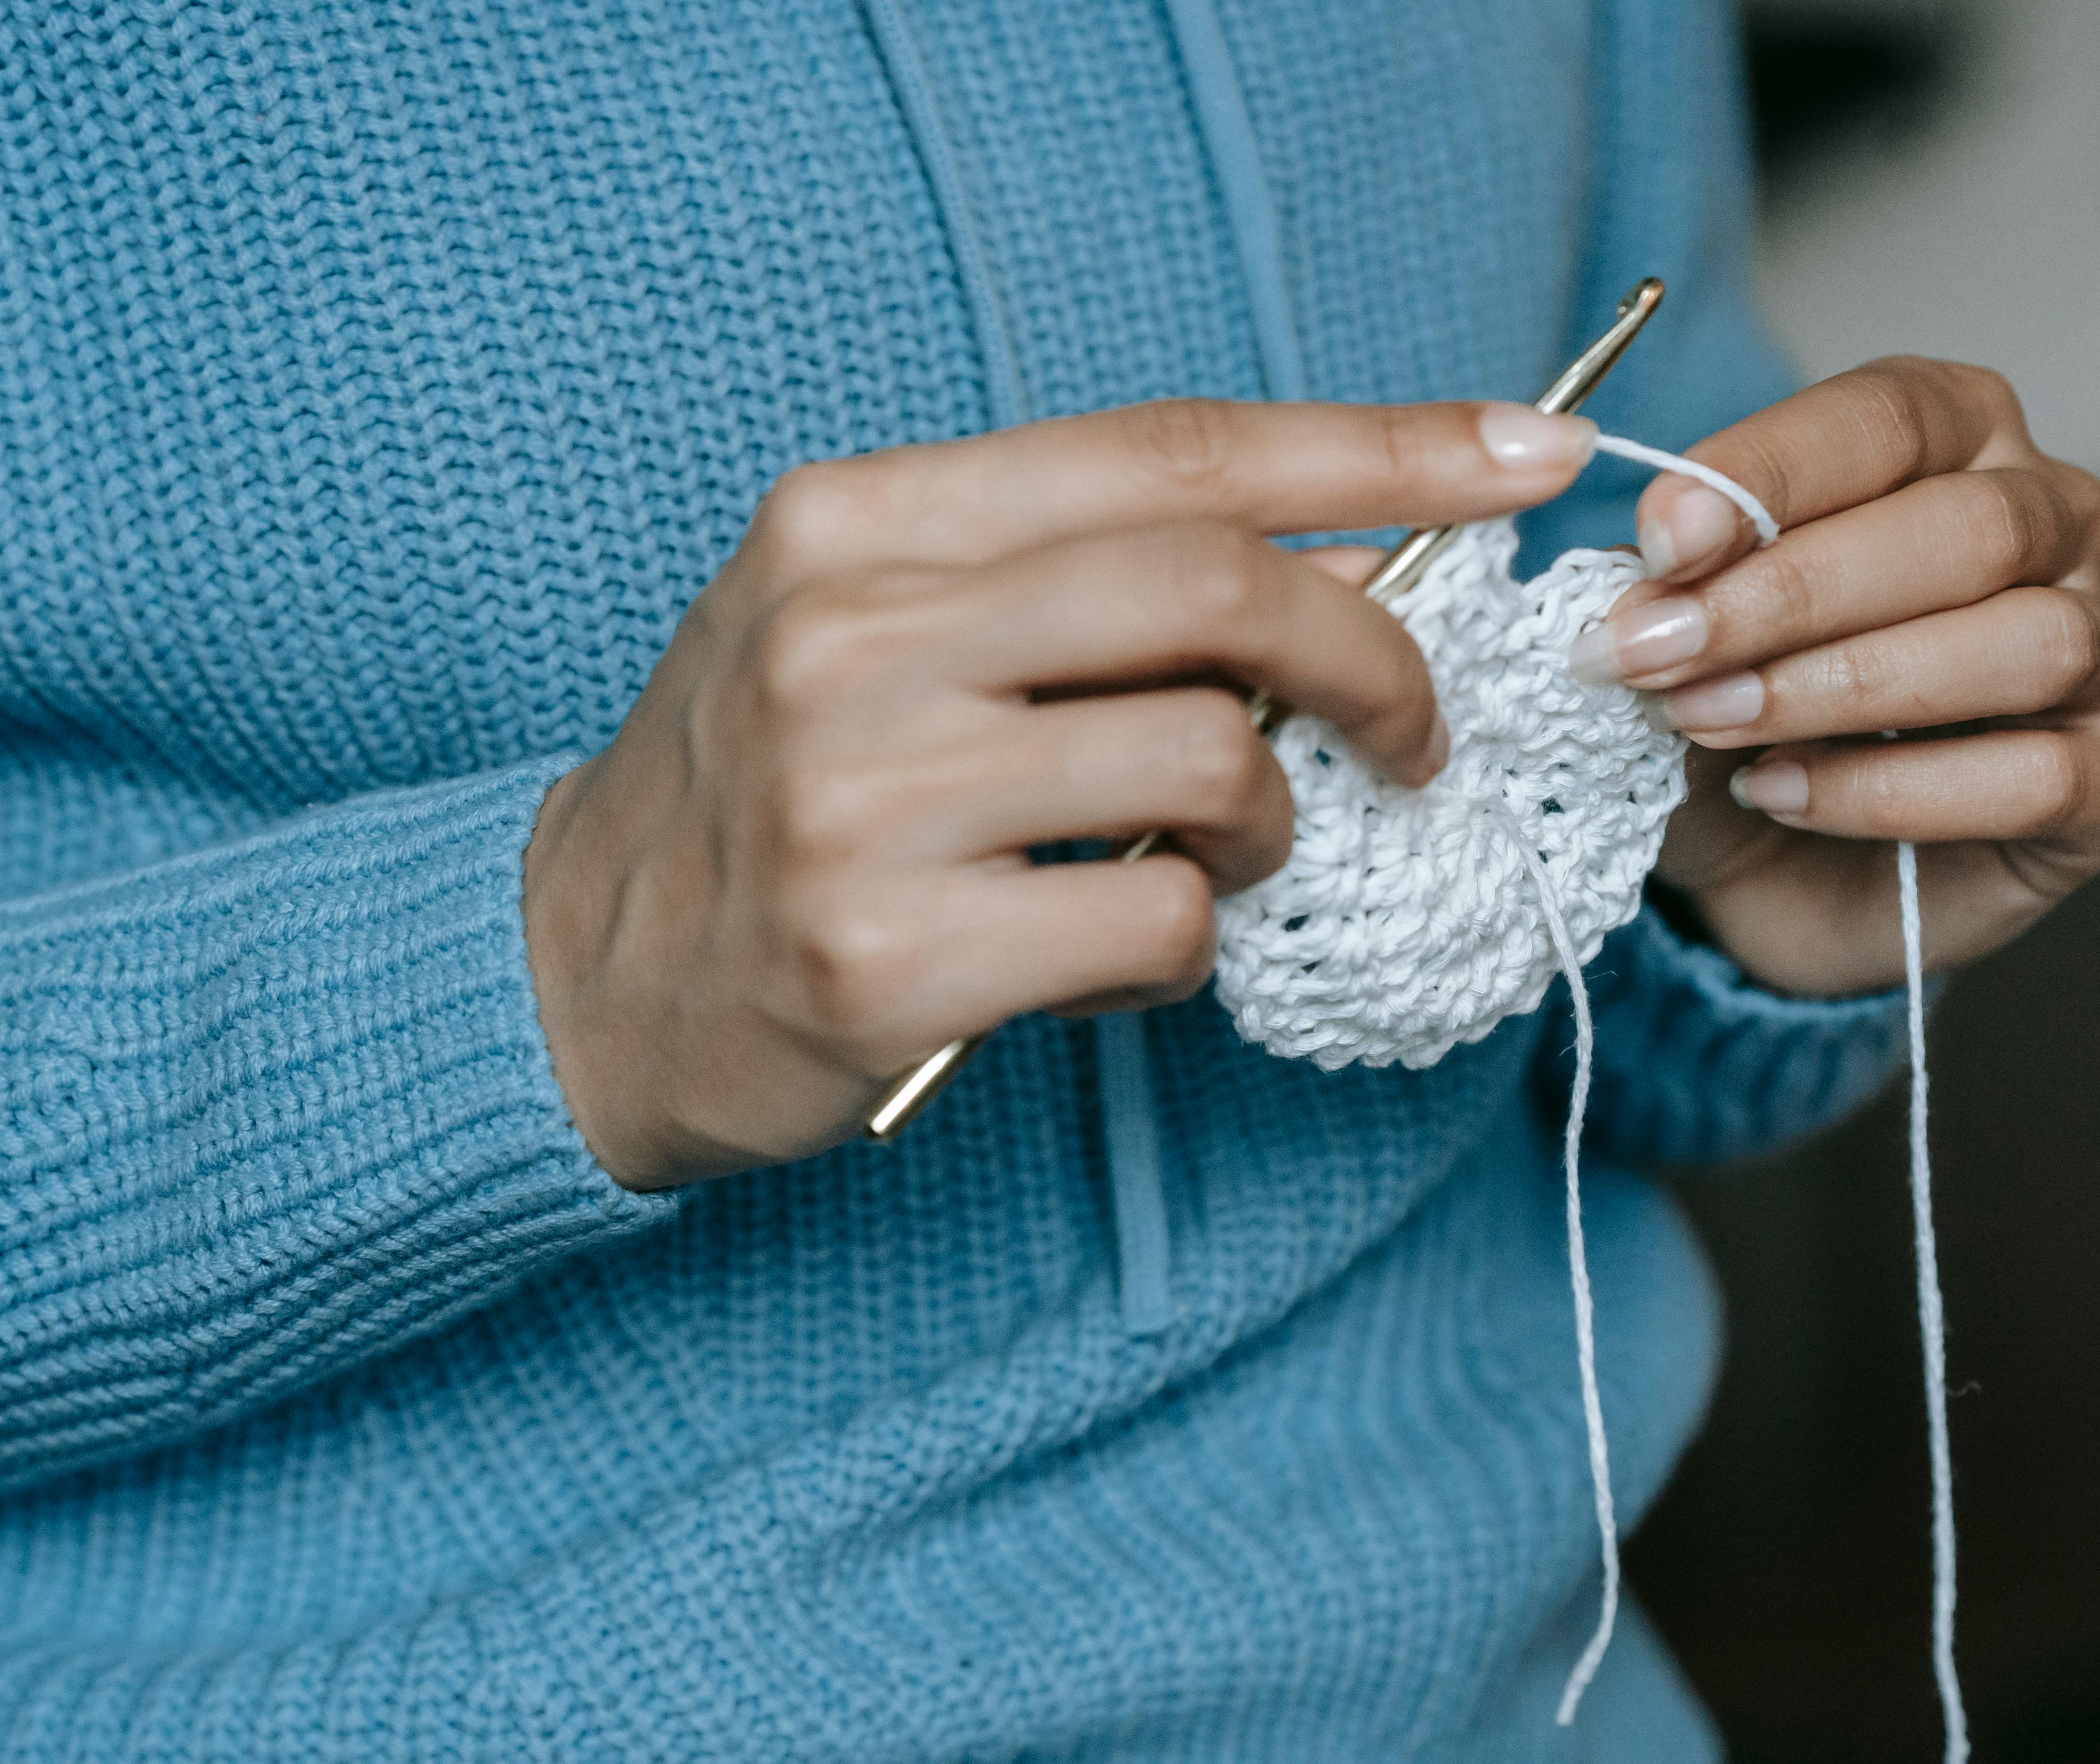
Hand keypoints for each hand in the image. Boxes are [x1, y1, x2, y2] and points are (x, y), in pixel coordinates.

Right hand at [524, 398, 1602, 1188]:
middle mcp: (848, 635)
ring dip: (1276, 822)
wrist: (574, 979)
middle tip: (1417, 732)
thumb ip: (1078, 589)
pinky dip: (1188, 949)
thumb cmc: (773, 795)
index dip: (1373, 448)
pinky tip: (1114, 957)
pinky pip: (1153, 928)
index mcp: (855, 522)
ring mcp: (860, 798)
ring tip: (1226, 858)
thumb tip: (1347, 572)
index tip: (1525, 457)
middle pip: (1211, 590)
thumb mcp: (879, 633)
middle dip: (1374, 656)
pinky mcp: (885, 957)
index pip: (1168, 452)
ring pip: (1205, 764)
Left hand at [1570, 359, 2099, 994]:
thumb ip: (1673, 589)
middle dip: (1793, 593)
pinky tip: (1781, 796)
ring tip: (1714, 724)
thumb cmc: (1738, 714)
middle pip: (1967, 527)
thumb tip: (1641, 577)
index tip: (1659, 539)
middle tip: (1660, 653)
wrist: (1770, 868)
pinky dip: (1894, 793)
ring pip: (2026, 642)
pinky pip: (2039, 777)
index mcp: (1957, 440)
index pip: (1888, 416)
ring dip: (1847, 686)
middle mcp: (2055, 524)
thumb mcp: (1680, 633)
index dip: (1769, 473)